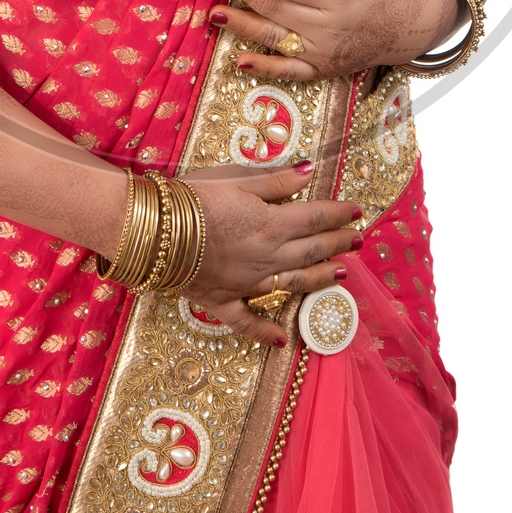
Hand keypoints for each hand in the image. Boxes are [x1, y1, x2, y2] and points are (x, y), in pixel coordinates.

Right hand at [182, 161, 362, 346]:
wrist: (153, 230)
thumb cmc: (193, 197)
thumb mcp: (237, 178)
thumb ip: (276, 180)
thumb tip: (309, 171)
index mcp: (272, 224)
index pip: (316, 218)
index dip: (338, 213)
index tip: (356, 210)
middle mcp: (267, 257)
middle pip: (312, 251)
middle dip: (339, 244)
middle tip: (358, 240)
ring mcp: (247, 283)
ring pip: (293, 284)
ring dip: (320, 280)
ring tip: (341, 276)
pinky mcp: (222, 301)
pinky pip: (248, 321)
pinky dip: (267, 332)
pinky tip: (283, 341)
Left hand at [200, 0, 453, 81]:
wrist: (408, 24)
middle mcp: (330, 24)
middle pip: (275, 6)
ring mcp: (325, 50)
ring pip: (276, 38)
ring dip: (241, 26)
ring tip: (213, 14)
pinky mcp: (322, 69)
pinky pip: (289, 71)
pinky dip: (264, 68)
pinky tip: (239, 60)